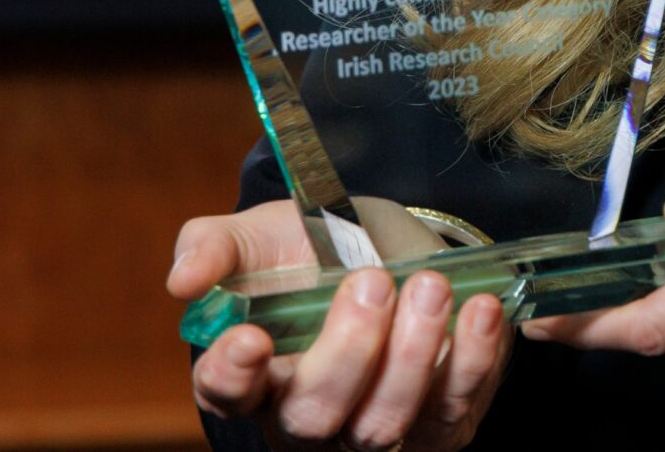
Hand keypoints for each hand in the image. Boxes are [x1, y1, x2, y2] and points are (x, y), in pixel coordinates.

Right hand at [168, 199, 512, 449]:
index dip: (233, 376)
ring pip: (384, 425)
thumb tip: (184, 280)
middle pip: (315, 417)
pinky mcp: (436, 425)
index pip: (227, 394)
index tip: (250, 337)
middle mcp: (305, 417)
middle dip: (348, 352)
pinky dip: (473, 362)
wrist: (389, 249)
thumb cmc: (309, 250)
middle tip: (373, 282)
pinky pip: (452, 413)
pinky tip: (480, 311)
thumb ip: (214, 248)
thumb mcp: (259, 235)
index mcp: (251, 374)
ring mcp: (371, 429)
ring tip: (430, 288)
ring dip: (413, 357)